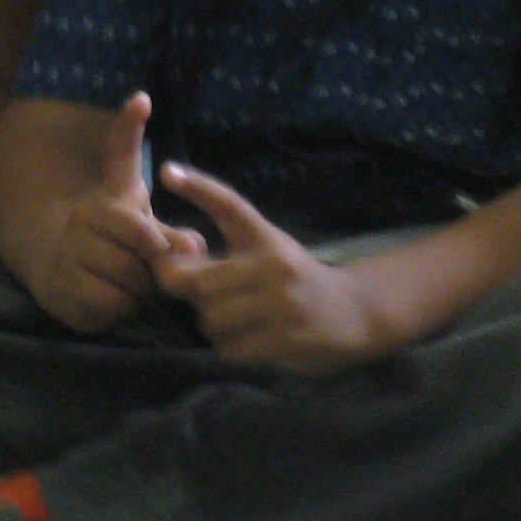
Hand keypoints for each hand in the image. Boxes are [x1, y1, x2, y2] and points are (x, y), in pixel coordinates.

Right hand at [32, 93, 176, 332]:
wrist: (59, 273)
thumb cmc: (117, 250)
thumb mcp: (146, 236)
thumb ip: (173, 237)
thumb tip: (194, 243)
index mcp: (111, 196)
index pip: (120, 155)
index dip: (129, 125)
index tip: (143, 99)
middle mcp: (86, 215)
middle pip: (141, 237)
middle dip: (155, 260)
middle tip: (149, 267)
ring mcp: (70, 247)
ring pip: (127, 272)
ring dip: (140, 287)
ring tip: (131, 284)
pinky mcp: (61, 282)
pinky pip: (109, 299)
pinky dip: (121, 307)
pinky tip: (114, 299)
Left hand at [153, 162, 401, 373]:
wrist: (355, 312)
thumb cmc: (292, 279)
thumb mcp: (261, 251)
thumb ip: (214, 257)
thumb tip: (171, 259)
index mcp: (264, 236)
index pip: (229, 204)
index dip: (198, 187)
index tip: (166, 171)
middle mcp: (275, 263)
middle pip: (199, 284)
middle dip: (197, 298)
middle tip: (216, 300)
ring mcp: (285, 302)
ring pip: (212, 319)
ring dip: (214, 327)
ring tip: (237, 322)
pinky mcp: (290, 338)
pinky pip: (231, 349)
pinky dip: (232, 349)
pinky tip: (252, 342)